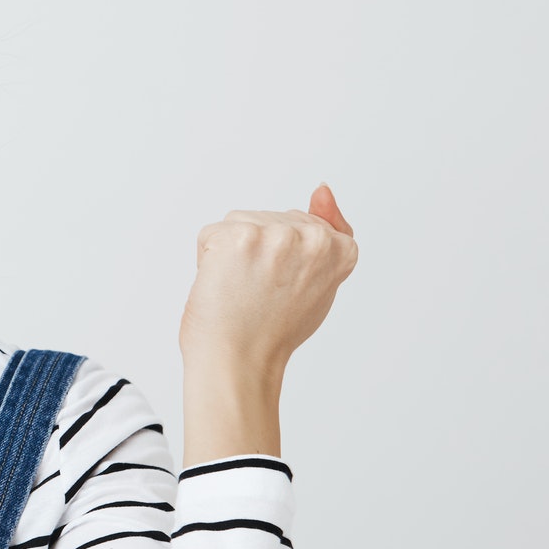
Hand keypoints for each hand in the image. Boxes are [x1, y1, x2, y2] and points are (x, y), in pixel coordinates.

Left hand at [179, 183, 358, 370]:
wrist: (239, 361)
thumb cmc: (274, 330)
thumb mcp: (318, 283)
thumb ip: (328, 235)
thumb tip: (322, 188)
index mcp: (340, 249)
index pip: (304, 227)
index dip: (284, 261)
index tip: (283, 288)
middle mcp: (313, 237)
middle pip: (269, 221)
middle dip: (257, 252)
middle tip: (260, 294)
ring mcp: (275, 235)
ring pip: (240, 225)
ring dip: (231, 254)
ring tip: (241, 291)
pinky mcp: (238, 236)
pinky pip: (212, 235)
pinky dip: (208, 259)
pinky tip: (222, 286)